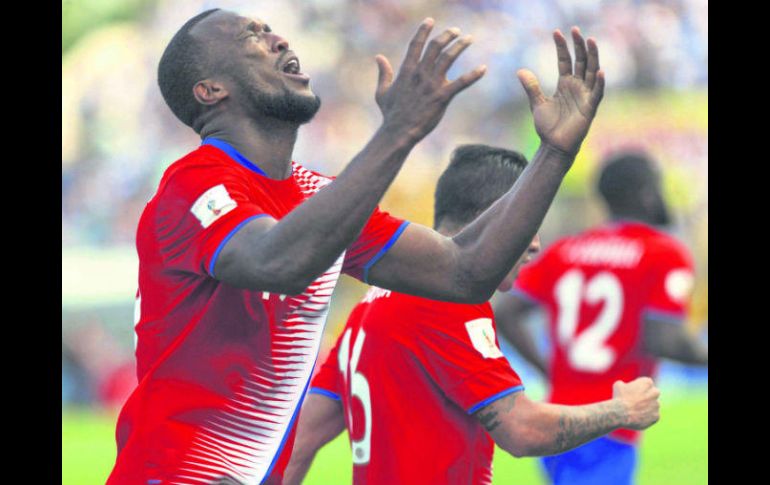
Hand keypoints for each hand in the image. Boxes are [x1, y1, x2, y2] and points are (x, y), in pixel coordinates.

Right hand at [374, 18, 486, 143]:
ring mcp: (431, 85)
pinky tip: (483, 68)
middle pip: (436, 47)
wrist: (398, 132)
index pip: (416, 45)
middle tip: (456, 31)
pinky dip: (473, 75)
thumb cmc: (391, 114)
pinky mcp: (442, 97)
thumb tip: (379, 57)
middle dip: (447, 36)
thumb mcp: (383, 92)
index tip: (430, 21)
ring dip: (460, 46)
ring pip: (448, 58)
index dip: (423, 31)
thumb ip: (383, 73)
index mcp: (406, 71)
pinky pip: (461, 83)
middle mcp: (420, 74)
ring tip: (468, 39)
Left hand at [517, 27, 604, 156]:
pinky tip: (600, 71)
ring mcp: (585, 96)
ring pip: (591, 72)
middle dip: (579, 45)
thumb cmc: (548, 127)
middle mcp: (577, 87)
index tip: (556, 33)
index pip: (565, 61)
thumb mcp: (537, 103)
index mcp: (565, 84)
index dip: (562, 47)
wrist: (553, 147)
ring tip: (591, 40)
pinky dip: (599, 83)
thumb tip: (520, 70)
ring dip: (592, 57)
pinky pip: (596, 93)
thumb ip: (531, 87)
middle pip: (581, 61)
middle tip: (576, 30)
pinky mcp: (590, 109)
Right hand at [612, 377, 660, 429]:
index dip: (640, 387)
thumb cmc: (619, 398)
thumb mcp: (618, 385)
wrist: (621, 414)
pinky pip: (653, 416)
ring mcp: (656, 405)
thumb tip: (624, 386)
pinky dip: (647, 417)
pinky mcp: (656, 416)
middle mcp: (655, 393)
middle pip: (654, 393)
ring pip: (653, 405)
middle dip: (648, 396)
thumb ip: (625, 384)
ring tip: (636, 410)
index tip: (634, 391)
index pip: (647, 383)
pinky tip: (638, 417)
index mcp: (647, 383)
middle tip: (638, 400)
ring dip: (647, 407)